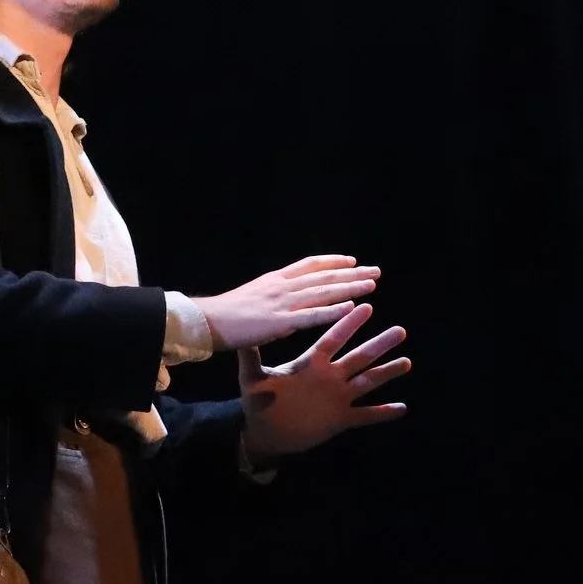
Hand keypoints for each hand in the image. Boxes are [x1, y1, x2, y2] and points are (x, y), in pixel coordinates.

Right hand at [192, 255, 379, 350]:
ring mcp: (282, 303)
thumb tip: (283, 297)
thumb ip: (271, 295)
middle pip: (324, 276)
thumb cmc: (226, 315)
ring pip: (323, 292)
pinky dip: (333, 311)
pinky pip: (312, 316)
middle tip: (375, 271)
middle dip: (352, 273)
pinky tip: (352, 307)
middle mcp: (282, 286)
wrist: (207, 322)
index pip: (310, 265)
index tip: (353, 261)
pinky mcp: (280, 322)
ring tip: (372, 284)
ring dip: (350, 287)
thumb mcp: (252, 296)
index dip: (333, 262)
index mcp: (275, 280)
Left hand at [238, 302, 410, 464]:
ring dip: (387, 373)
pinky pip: (366, 416)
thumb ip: (250, 358)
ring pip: (368, 382)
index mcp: (312, 363)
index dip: (348, 324)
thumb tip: (243, 337)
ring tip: (407, 361)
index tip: (366, 306)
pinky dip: (383, 412)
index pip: (333, 339)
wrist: (264, 431)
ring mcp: (338, 397)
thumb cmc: (259, 402)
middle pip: (359, 357)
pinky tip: (403, 408)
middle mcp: (330, 376)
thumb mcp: (253, 379)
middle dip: (379, 345)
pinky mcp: (340, 419)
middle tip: (400, 330)